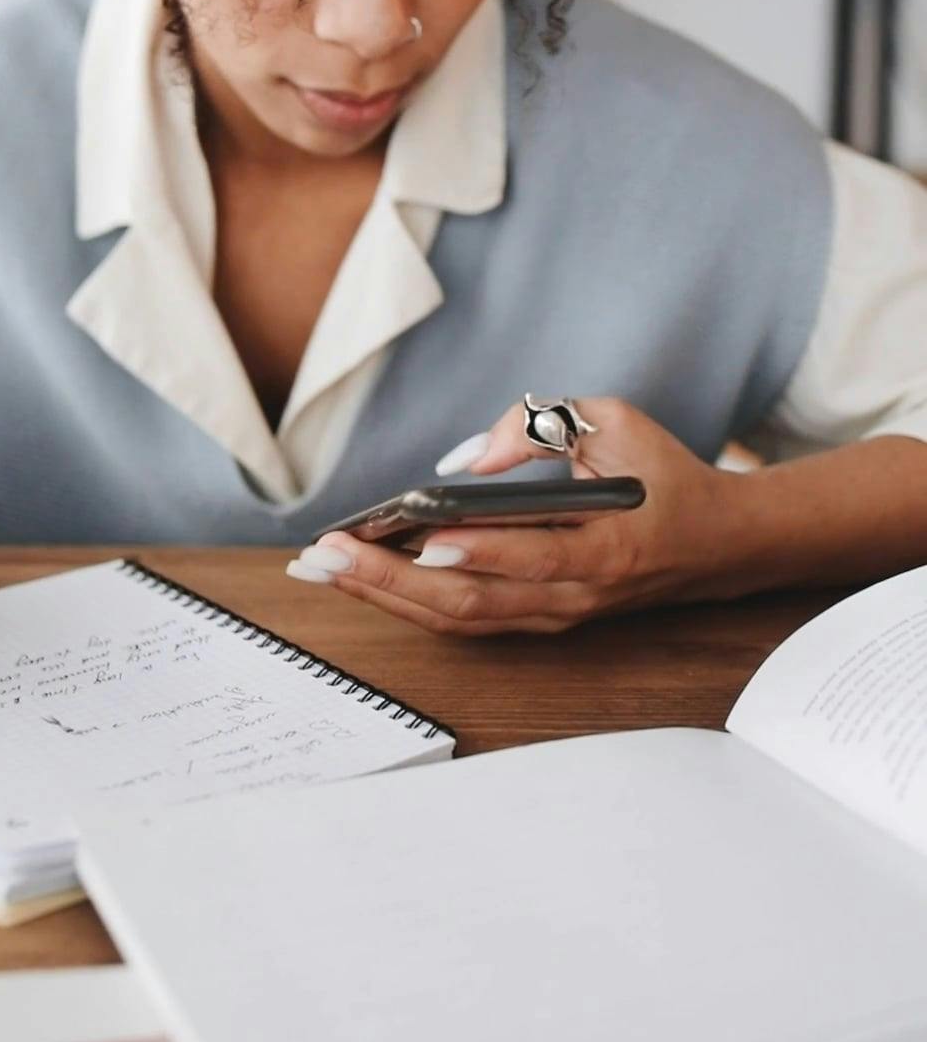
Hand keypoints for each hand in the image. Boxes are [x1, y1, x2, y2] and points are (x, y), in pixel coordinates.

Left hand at [288, 397, 741, 636]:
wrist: (717, 543)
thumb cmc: (662, 473)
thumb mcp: (615, 422)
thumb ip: (541, 425)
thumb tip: (466, 460)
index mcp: (609, 547)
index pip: (534, 556)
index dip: (479, 551)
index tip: (424, 537)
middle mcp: (578, 595)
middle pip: (473, 601)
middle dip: (391, 580)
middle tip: (326, 554)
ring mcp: (556, 616)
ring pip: (460, 618)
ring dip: (384, 596)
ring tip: (322, 566)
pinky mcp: (539, 619)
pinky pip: (466, 618)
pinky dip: (408, 601)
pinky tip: (361, 576)